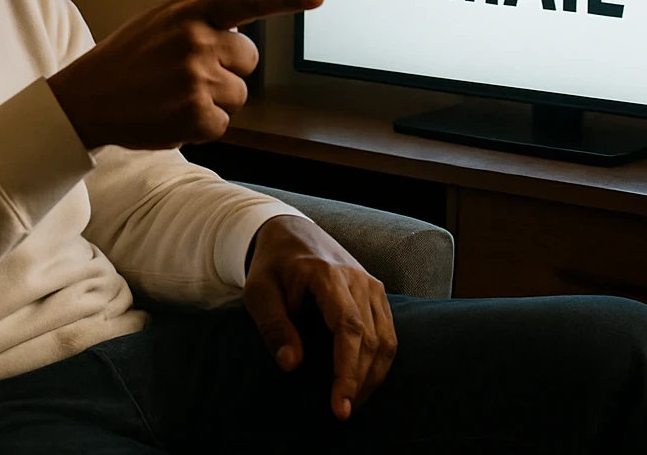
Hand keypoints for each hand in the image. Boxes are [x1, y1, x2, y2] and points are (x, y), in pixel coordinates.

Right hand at [47, 0, 322, 150]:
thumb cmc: (128, 60)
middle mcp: (198, 41)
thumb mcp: (160, 23)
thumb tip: (241, 37)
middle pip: (249, 60)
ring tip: (174, 96)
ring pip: (239, 95)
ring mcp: (199, 79)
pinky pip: (222, 124)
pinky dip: (202, 126)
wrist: (87, 97)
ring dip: (215, 100)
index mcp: (191, 12)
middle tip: (189, 75)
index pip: (249, 2)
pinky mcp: (197, 115)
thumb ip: (201, 23)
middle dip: (228, 70)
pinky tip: (172, 116)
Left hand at [242, 214, 396, 421]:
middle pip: (371, 338)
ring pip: (386, 339)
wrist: (291, 233)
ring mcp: (371, 284)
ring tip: (353, 402)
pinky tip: (363, 380)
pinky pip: (388, 332)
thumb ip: (274, 327)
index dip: (348, 370)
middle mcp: (357, 278)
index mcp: (327, 275)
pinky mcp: (376, 293)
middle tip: (342, 413)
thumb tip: (292, 364)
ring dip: (373, 375)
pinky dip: (380, 361)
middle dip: (360, 381)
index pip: (348, 328)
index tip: (340, 405)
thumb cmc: (272, 266)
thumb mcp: (258, 293)